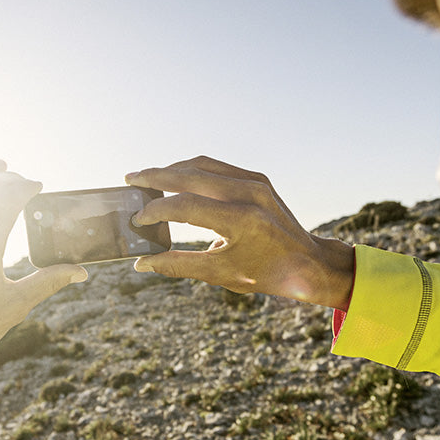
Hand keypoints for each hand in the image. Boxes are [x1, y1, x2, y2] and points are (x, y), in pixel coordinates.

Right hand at [125, 156, 353, 308]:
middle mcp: (250, 194)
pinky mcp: (258, 178)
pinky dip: (192, 170)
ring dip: (172, 169)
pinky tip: (174, 177)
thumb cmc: (265, 274)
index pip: (186, 206)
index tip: (137, 219)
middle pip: (191, 175)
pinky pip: (217, 167)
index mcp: (242, 221)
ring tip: (148, 177)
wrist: (308, 263)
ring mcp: (256, 182)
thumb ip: (179, 265)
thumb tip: (141, 264)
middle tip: (131, 180)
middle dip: (156, 177)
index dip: (156, 211)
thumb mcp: (221, 274)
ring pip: (202, 165)